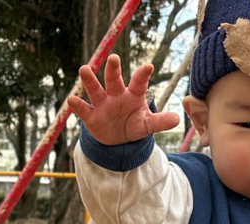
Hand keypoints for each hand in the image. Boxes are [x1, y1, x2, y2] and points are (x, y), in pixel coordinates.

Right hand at [65, 55, 181, 145]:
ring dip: (90, 80)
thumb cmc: (134, 124)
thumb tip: (178, 119)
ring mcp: (102, 104)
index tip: (149, 66)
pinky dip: (77, 105)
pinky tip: (72, 99)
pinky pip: (84, 110)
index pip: (139, 83)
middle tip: (113, 58)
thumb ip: (160, 122)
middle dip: (113, 69)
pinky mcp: (91, 116)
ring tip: (84, 69)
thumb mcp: (147, 125)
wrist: (117, 138)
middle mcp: (116, 95)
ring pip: (95, 90)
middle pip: (114, 80)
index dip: (143, 75)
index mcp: (133, 95)